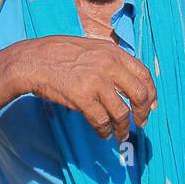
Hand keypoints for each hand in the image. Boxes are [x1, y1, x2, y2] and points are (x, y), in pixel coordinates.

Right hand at [11, 36, 156, 141]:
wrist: (33, 60)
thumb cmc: (59, 54)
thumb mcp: (92, 48)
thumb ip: (111, 61)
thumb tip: (128, 82)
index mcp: (114, 52)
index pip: (144, 74)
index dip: (151, 93)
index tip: (150, 105)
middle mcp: (109, 66)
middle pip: (140, 94)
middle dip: (143, 113)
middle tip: (140, 124)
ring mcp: (96, 82)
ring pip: (122, 113)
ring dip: (123, 128)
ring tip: (120, 135)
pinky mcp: (82, 98)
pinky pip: (101, 121)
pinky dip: (104, 131)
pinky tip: (102, 134)